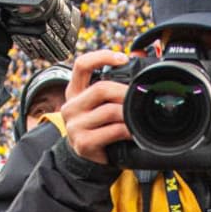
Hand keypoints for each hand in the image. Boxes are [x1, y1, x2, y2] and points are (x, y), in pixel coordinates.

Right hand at [62, 49, 130, 163]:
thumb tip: (139, 54)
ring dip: (128, 114)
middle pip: (101, 88)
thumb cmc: (100, 125)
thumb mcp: (102, 102)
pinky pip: (113, 131)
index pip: (81, 65)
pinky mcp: (83, 143)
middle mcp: (70, 106)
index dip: (102, 57)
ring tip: (137, 117)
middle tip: (139, 97)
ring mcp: (74, 126)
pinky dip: (128, 131)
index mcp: (74, 91)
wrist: (90, 157)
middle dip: (125, 92)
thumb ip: (115, 81)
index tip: (123, 58)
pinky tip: (133, 132)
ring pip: (109, 111)